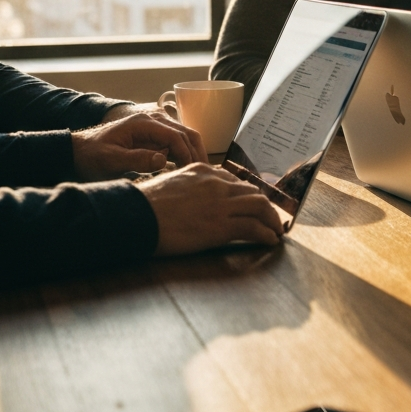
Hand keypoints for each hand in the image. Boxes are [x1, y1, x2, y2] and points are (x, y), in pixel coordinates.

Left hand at [72, 114, 206, 180]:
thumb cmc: (92, 155)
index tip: (191, 173)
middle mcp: (154, 119)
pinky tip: (187, 170)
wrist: (80, 149)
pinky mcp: (155, 135)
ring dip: (194, 154)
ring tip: (199, 174)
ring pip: (185, 137)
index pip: (175, 136)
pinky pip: (176, 143)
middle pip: (186, 133)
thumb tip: (163, 160)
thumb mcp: (110, 160)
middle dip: (197, 153)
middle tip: (205, 175)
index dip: (187, 154)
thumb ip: (136, 160)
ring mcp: (156, 125)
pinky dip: (185, 155)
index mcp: (144, 123)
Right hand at [139, 163, 283, 254]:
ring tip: (275, 230)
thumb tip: (192, 199)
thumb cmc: (143, 205)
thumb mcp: (169, 184)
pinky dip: (266, 234)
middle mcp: (216, 183)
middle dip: (265, 206)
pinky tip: (270, 240)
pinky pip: (253, 227)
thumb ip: (187, 187)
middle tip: (270, 218)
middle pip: (252, 191)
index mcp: (202, 170)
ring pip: (259, 206)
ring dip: (271, 219)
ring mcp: (220, 203)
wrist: (135, 216)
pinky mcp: (221, 225)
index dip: (246, 195)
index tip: (251, 206)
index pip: (234, 181)